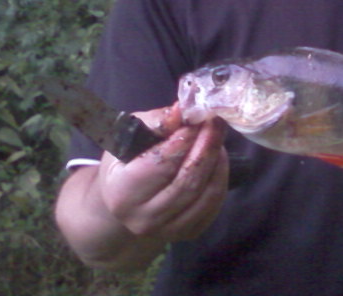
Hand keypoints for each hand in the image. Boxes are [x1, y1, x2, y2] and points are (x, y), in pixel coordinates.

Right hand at [96, 104, 228, 242]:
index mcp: (122, 193)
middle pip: (188, 181)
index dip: (183, 140)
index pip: (160, 165)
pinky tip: (216, 158)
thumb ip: (157, 122)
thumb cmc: (127, 159)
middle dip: (207, 147)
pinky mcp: (189, 233)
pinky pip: (215, 204)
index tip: (198, 118)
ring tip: (216, 137)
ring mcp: (168, 231)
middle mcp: (143, 219)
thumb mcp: (131, 134)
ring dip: (217, 161)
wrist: (126, 197)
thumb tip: (182, 110)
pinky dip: (221, 177)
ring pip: (206, 194)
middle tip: (216, 122)